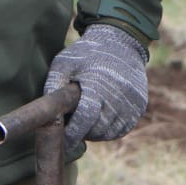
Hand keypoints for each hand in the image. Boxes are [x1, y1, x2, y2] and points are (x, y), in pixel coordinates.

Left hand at [44, 24, 148, 151]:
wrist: (120, 41)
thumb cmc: (87, 54)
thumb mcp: (64, 64)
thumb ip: (53, 87)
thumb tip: (46, 115)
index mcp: (98, 86)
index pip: (84, 120)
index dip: (72, 135)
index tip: (63, 143)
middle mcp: (118, 96)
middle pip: (97, 130)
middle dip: (82, 132)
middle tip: (73, 124)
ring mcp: (132, 102)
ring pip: (109, 132)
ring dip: (96, 132)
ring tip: (87, 117)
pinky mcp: (139, 106)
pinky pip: (122, 129)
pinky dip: (110, 129)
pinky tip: (101, 117)